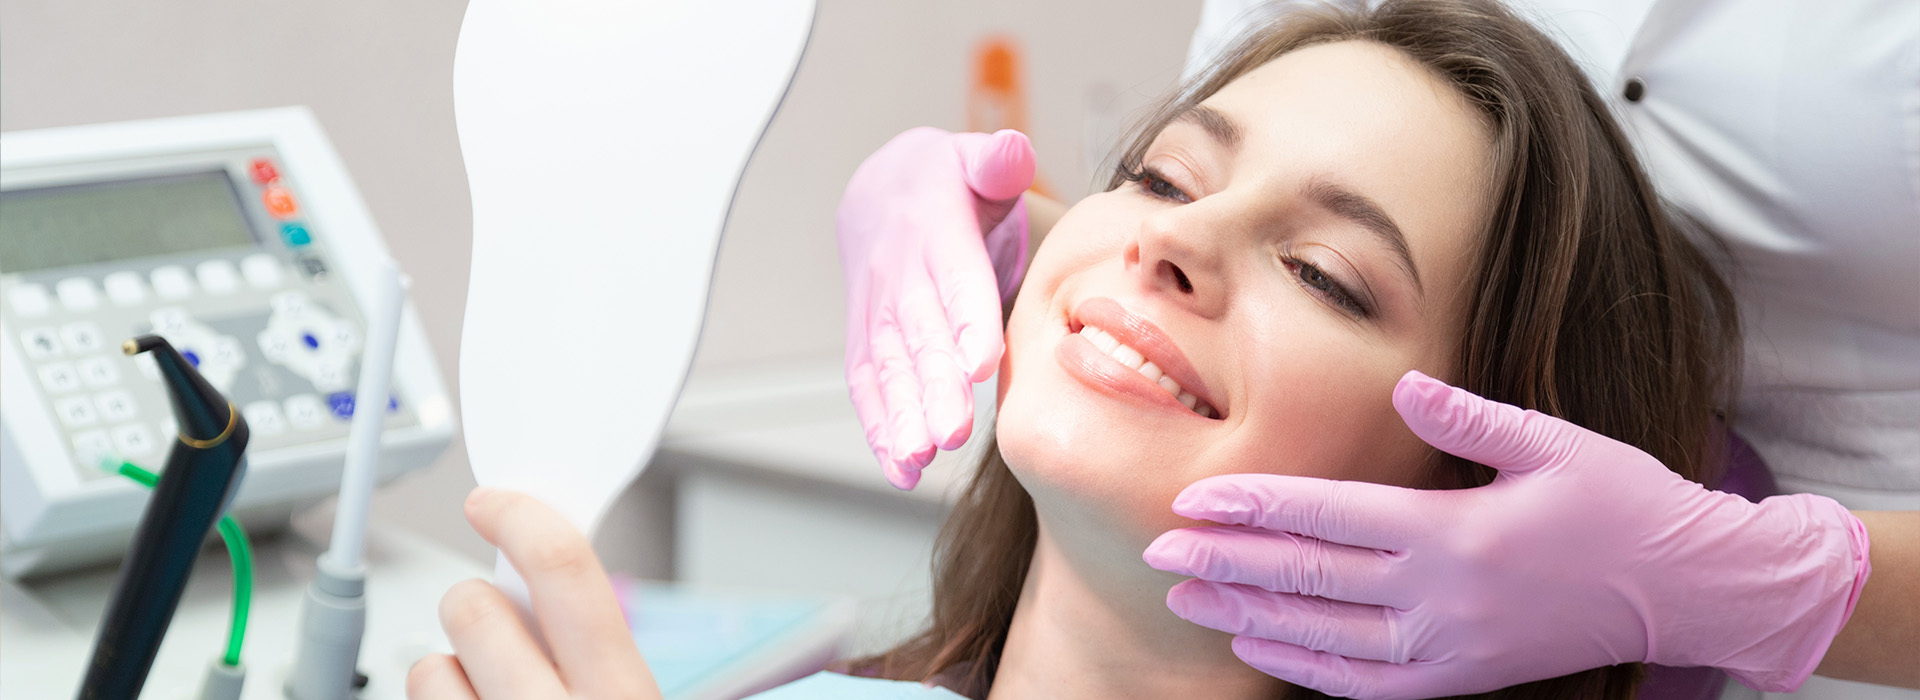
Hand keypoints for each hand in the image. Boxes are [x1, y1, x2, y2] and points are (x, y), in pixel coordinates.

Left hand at [408, 488, 661, 699]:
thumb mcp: (627, 694)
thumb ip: (593, 641)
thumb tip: (543, 558)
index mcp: (620, 688)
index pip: (563, 568)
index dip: (520, 518)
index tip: (493, 503)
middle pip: (478, 608)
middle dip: (475, 599)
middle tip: (493, 621)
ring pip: (433, 660)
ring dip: (455, 663)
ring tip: (487, 687)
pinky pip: (422, 692)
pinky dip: (438, 696)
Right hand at [839, 127, 1035, 489]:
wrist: (882, 190)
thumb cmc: (949, 183)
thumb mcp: (975, 158)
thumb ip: (996, 159)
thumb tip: (1011, 153)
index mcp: (934, 231)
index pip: (953, 277)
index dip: (964, 318)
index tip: (979, 362)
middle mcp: (900, 275)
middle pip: (917, 335)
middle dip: (931, 386)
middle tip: (952, 432)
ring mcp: (878, 311)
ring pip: (888, 367)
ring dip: (902, 416)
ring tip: (921, 458)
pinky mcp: (868, 341)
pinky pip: (869, 386)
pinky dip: (880, 430)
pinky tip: (903, 470)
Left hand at [1144, 371, 1870, 699]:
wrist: (1686, 587)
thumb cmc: (1620, 500)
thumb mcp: (1553, 442)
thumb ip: (1468, 417)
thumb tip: (1403, 384)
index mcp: (1456, 532)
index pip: (1327, 515)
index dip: (1253, 505)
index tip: (1192, 497)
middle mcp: (1441, 597)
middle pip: (1307, 577)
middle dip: (1224, 561)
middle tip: (1157, 548)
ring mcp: (1448, 648)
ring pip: (1321, 637)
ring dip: (1245, 615)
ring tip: (1185, 596)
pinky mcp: (1460, 678)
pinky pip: (1364, 684)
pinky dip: (1303, 667)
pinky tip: (1256, 645)